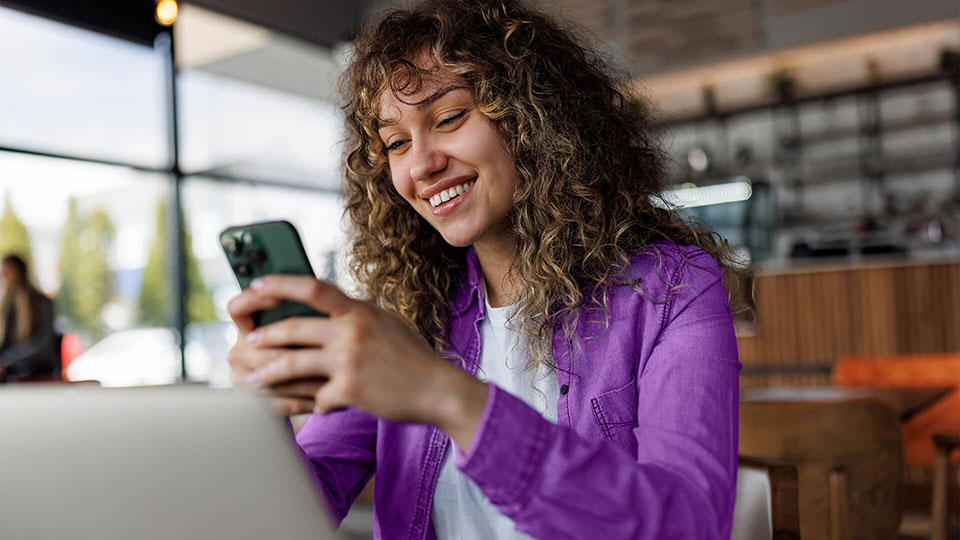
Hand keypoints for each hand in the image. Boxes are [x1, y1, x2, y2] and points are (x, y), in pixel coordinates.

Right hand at [226, 283, 322, 414]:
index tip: (277, 297)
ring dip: (305, 379)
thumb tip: (322, 300)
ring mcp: (243, 379)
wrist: (296, 395)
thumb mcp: (305, 332)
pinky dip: (303, 401)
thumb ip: (305, 317)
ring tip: (335, 379)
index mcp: (247, 328)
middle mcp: (239, 352)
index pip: (238, 308)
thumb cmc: (308, 352)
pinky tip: (324, 400)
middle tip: (327, 348)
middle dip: (296, 349)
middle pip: (261, 346)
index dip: (252, 300)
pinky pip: (278, 402)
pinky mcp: (254, 404)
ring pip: (272, 376)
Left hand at [230, 276, 488, 448]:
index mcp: (359, 311)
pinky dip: (313, 404)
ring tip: (252, 379)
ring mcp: (349, 360)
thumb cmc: (413, 357)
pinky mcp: (350, 390)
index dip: (280, 284)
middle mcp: (352, 331)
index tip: (256, 285)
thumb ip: (356, 314)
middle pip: (293, 327)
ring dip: (267, 372)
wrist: (439, 389)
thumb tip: (328, 305)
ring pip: (293, 363)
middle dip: (264, 335)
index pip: (313, 288)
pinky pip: (317, 398)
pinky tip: (313, 408)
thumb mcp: (387, 323)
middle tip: (247, 341)